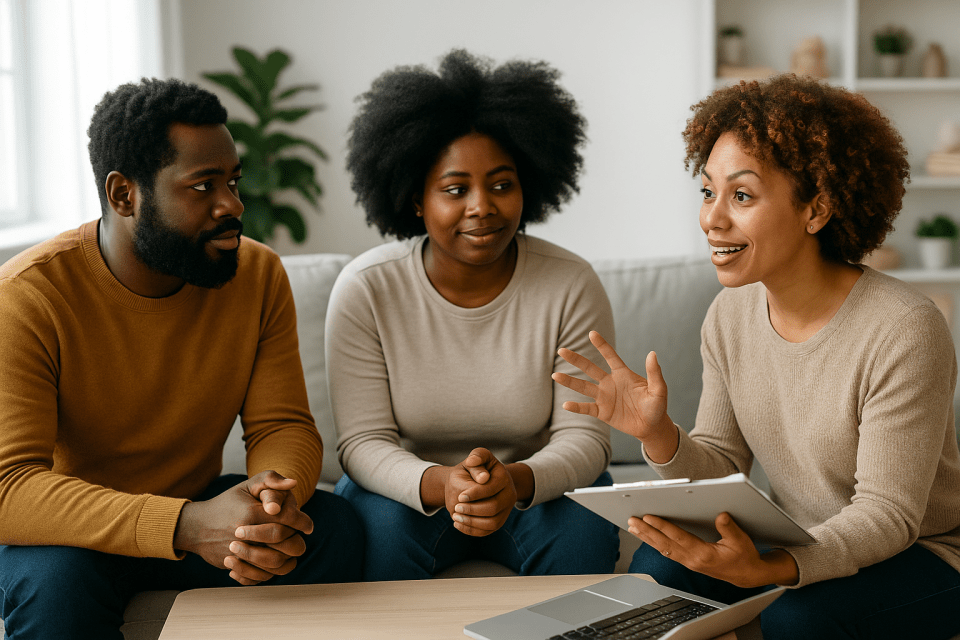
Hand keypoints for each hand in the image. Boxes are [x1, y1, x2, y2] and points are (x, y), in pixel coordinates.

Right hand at [174, 471, 313, 584]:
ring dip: (286, 558)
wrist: (195, 526)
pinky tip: (272, 564)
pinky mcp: (233, 566)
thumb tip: (294, 483)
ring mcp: (238, 552)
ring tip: (287, 551)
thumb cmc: (227, 503)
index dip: (302, 522)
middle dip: (296, 541)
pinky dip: (269, 573)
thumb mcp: (247, 485)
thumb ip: (271, 480)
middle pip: (284, 543)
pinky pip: (259, 577)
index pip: (286, 519)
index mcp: (251, 513)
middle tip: (298, 538)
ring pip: (274, 563)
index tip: (308, 526)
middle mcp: (245, 534)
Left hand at [446, 448, 516, 536]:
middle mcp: (509, 494)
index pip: (491, 488)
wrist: (481, 480)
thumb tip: (479, 472)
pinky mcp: (499, 521)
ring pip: (492, 522)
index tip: (459, 496)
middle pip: (494, 507)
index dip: (475, 494)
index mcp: (504, 477)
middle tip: (456, 508)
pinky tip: (458, 524)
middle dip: (473, 509)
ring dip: (472, 522)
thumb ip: (477, 457)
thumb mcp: (476, 457)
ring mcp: (506, 509)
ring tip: (455, 517)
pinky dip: (472, 530)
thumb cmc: (476, 468)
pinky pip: (488, 531)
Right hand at [553, 331, 677, 461]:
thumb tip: (652, 354)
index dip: (601, 345)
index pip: (610, 356)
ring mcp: (604, 397)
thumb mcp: (659, 389)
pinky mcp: (602, 412)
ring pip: (583, 387)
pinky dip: (576, 407)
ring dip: (570, 381)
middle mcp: (610, 383)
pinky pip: (587, 408)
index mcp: (623, 374)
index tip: (591, 333)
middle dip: (576, 359)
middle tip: (561, 350)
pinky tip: (566, 404)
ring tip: (556, 375)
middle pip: (590, 368)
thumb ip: (654, 373)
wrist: (652, 427)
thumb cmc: (657, 406)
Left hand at [628, 512, 798, 588]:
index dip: (662, 527)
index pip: (678, 538)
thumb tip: (721, 515)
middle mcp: (693, 560)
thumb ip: (729, 528)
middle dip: (646, 532)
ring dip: (647, 538)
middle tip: (631, 520)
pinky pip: (668, 552)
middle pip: (664, 544)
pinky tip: (647, 537)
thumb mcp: (741, 541)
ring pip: (663, 549)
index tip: (648, 517)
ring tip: (633, 527)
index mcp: (704, 555)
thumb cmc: (745, 558)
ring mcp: (689, 563)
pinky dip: (655, 543)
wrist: (748, 575)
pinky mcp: (689, 562)